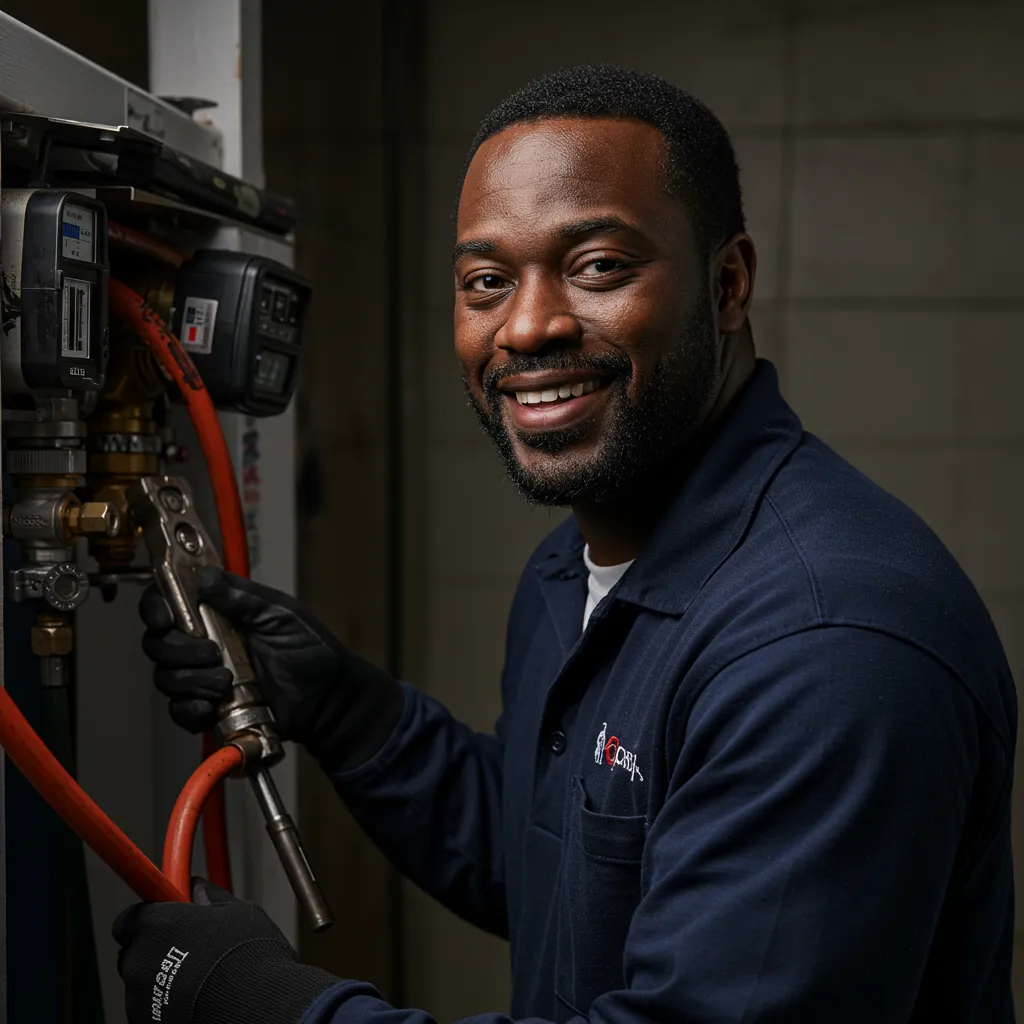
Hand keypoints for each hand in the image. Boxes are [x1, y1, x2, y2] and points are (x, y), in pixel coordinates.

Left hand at [113, 879, 337, 1023]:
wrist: (253, 1006)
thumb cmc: (244, 958)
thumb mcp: (236, 912)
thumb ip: (209, 898)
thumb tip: (199, 889)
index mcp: (154, 926)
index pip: (127, 919)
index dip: (149, 918)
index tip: (167, 917)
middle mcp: (138, 962)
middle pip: (135, 952)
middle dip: (157, 950)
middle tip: (189, 947)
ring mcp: (139, 998)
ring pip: (144, 982)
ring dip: (164, 978)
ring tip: (199, 977)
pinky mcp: (148, 1023)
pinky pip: (153, 1007)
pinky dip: (169, 1003)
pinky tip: (197, 997)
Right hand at [140, 566, 404, 771]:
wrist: (328, 700)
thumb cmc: (311, 651)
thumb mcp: (281, 615)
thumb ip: (242, 598)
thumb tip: (204, 576)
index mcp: (219, 613)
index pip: (171, 602)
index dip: (156, 607)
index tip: (164, 618)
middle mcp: (205, 643)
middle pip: (159, 643)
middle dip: (179, 650)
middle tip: (213, 655)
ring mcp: (205, 677)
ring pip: (166, 677)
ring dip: (190, 680)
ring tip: (226, 682)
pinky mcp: (209, 708)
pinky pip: (179, 710)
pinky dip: (190, 709)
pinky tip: (212, 706)